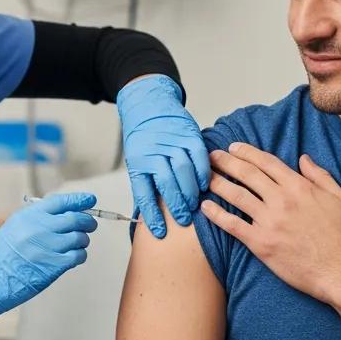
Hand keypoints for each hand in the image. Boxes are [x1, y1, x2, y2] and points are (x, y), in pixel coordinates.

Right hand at [0, 191, 97, 336]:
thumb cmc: (0, 256)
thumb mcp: (13, 228)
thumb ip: (37, 219)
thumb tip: (65, 212)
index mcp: (28, 216)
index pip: (60, 202)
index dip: (79, 199)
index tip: (90, 199)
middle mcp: (39, 229)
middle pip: (75, 218)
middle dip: (87, 221)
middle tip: (90, 225)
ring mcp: (47, 247)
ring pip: (80, 238)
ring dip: (83, 240)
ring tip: (77, 244)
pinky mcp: (53, 266)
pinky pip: (78, 256)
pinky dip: (80, 255)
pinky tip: (74, 257)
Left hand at [117, 75, 210, 238]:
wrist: (149, 107)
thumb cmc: (143, 139)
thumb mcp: (137, 161)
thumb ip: (146, 182)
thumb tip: (152, 213)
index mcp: (137, 162)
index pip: (143, 193)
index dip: (152, 215)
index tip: (160, 232)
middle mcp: (153, 152)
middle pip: (166, 183)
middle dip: (176, 205)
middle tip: (183, 219)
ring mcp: (171, 142)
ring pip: (183, 171)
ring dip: (190, 191)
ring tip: (194, 205)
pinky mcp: (188, 134)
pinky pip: (198, 157)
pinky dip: (202, 172)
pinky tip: (203, 184)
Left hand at [199, 143, 340, 303]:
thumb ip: (321, 176)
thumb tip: (303, 158)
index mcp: (299, 187)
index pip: (266, 162)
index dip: (247, 152)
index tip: (233, 147)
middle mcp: (281, 200)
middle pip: (246, 174)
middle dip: (226, 162)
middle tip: (211, 156)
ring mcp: (269, 221)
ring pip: (235, 195)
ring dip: (217, 183)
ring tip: (204, 176)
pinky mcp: (260, 243)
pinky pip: (232, 225)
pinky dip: (216, 214)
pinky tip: (204, 207)